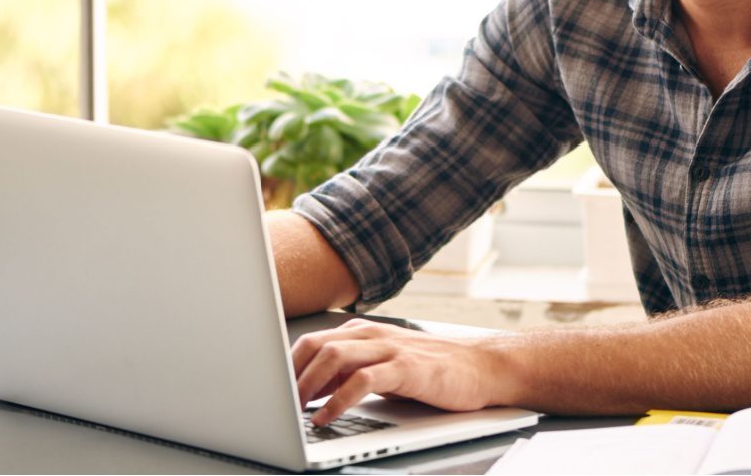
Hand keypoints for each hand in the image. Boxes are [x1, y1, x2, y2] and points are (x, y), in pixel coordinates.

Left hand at [292, 318, 499, 424]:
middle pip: (316, 345)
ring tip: (293, 410)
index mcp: (362, 332)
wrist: (482, 366)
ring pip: (334, 357)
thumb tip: (309, 391)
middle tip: (274, 401)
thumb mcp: (383, 367)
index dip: (286, 365)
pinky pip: (362, 381)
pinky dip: (338, 400)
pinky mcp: (406, 369)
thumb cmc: (432, 369)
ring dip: (307, 385)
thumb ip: (349, 373)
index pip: (312, 341)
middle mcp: (371, 335)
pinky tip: (326, 417)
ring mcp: (389, 349)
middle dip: (290, 374)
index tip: (269, 389)